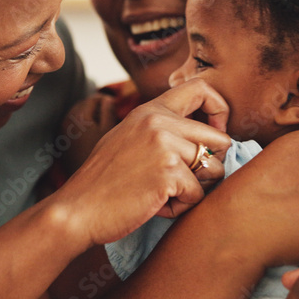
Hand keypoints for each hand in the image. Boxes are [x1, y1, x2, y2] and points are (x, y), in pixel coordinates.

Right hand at [52, 78, 230, 246]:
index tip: (211, 137)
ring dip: (195, 189)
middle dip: (212, 165)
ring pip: (215, 169)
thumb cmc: (104, 182)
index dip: (219, 111)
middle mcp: (160, 122)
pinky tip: (155, 205)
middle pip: (221, 138)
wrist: (78, 209)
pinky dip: (181, 207)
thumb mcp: (129, 138)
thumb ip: (160, 129)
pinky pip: (198, 195)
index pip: (202, 89)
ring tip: (164, 194)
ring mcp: (165, 145)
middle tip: (186, 181)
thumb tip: (202, 137)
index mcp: (151, 110)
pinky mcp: (169, 173)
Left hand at [60, 92, 118, 172]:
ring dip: (90, 115)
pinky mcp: (63, 139)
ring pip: (78, 114)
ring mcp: (63, 130)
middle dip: (97, 107)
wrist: (85, 182)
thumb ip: (108, 110)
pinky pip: (74, 124)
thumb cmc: (100, 155)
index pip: (93, 99)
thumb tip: (108, 98)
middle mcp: (67, 120)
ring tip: (103, 126)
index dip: (106, 101)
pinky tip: (94, 135)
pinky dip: (84, 124)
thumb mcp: (109, 130)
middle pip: (84, 104)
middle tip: (111, 114)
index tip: (116, 106)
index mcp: (79, 116)